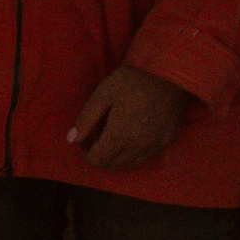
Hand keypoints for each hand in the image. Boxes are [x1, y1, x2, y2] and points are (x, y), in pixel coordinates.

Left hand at [70, 64, 191, 169]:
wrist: (167, 74)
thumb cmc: (130, 82)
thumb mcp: (101, 96)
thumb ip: (85, 120)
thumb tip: (71, 140)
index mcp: (119, 136)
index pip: (98, 160)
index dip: (85, 154)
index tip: (82, 141)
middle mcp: (139, 147)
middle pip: (113, 165)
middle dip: (99, 156)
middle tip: (94, 139)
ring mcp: (156, 146)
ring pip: (131, 164)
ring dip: (116, 157)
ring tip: (110, 138)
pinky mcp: (168, 141)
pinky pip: (147, 157)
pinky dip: (133, 155)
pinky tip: (130, 139)